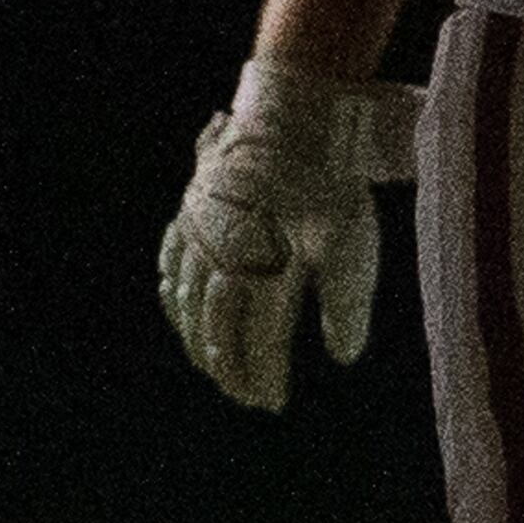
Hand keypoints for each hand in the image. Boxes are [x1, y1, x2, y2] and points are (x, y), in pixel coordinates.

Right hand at [158, 53, 422, 410]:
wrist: (293, 119)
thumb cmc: (329, 185)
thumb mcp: (351, 245)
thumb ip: (346, 305)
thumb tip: (343, 356)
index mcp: (266, 274)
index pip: (258, 343)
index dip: (263, 377)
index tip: (271, 403)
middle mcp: (225, 261)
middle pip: (218, 332)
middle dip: (230, 370)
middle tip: (245, 396)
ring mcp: (201, 237)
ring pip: (189, 305)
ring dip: (199, 341)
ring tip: (211, 365)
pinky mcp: (191, 214)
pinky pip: (172, 264)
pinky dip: (175, 296)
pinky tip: (179, 310)